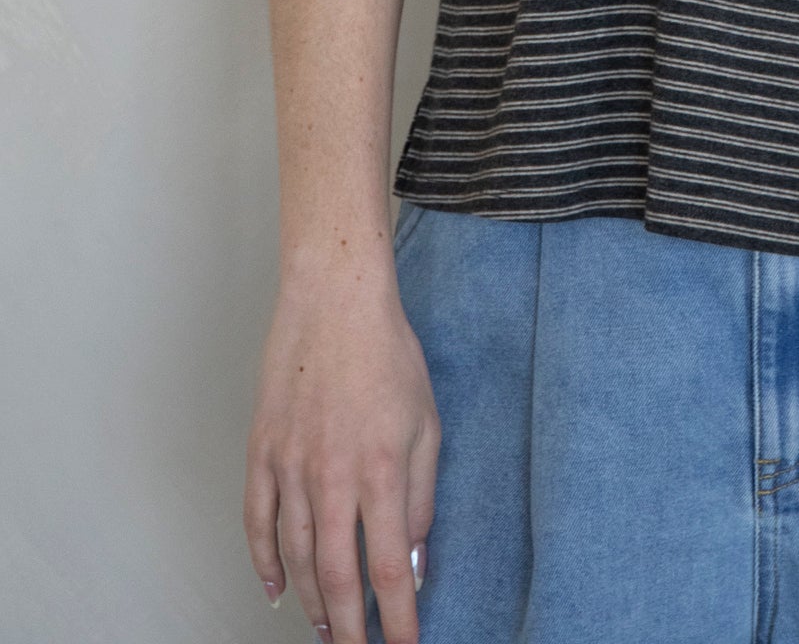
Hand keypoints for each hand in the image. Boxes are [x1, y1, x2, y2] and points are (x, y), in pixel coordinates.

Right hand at [244, 264, 439, 642]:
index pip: (389, 569)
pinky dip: (264, 563)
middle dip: (350, 628)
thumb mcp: (427, 424)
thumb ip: (420, 498)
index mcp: (381, 471)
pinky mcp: (262, 452)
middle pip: (336, 577)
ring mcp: (289, 467)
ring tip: (327, 629)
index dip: (398, 619)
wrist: (334, 302)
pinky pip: (257, 523)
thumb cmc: (387, 355)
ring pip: (295, 557)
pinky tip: (276, 590)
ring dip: (311, 602)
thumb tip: (414, 560)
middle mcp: (331, 477)